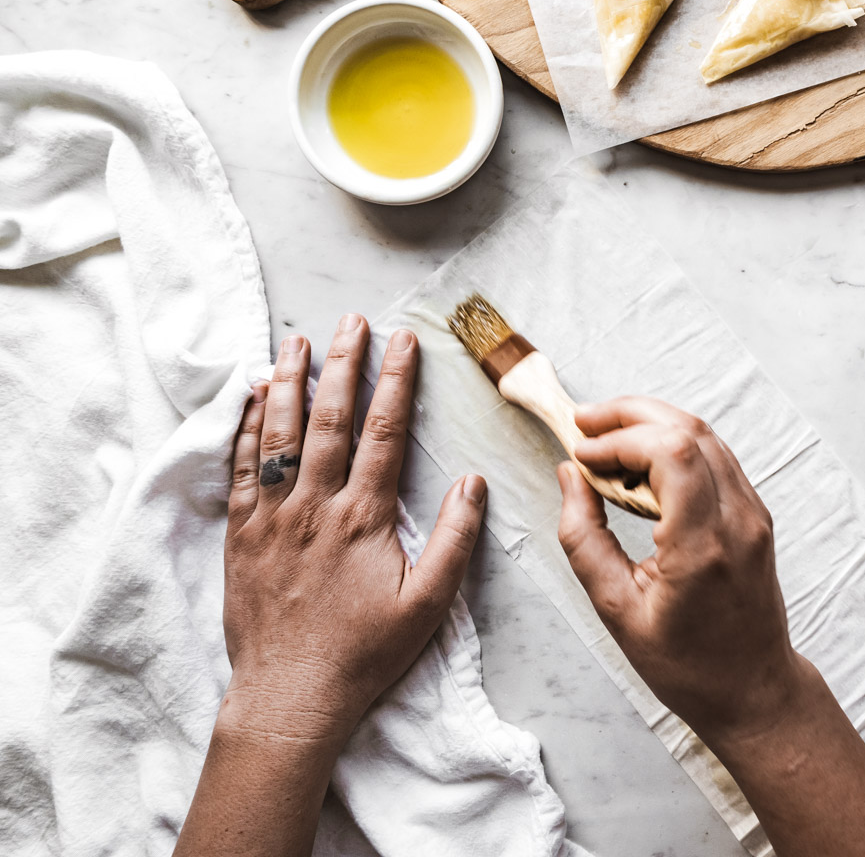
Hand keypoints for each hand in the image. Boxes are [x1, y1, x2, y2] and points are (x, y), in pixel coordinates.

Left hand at [224, 317, 485, 736]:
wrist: (290, 695)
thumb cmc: (365, 653)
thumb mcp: (429, 603)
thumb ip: (454, 538)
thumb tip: (472, 482)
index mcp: (363, 517)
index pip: (383, 432)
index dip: (396, 381)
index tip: (404, 342)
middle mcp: (314, 506)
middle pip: (330, 418)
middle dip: (344, 364)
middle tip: (354, 321)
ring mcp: (271, 517)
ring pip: (279, 434)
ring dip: (290, 382)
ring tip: (297, 341)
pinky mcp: (241, 535)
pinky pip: (240, 468)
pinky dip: (246, 428)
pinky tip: (252, 400)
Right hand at [557, 397, 864, 856]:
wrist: (752, 688)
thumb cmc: (685, 664)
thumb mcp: (617, 610)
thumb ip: (585, 539)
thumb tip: (570, 478)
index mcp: (704, 547)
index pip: (673, 453)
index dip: (621, 438)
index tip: (581, 453)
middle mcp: (739, 520)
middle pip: (690, 430)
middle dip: (631, 415)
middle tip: (584, 424)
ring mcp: (754, 514)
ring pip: (706, 436)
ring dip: (652, 425)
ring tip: (603, 439)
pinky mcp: (755, 514)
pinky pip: (715, 458)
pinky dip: (673, 446)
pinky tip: (637, 462)